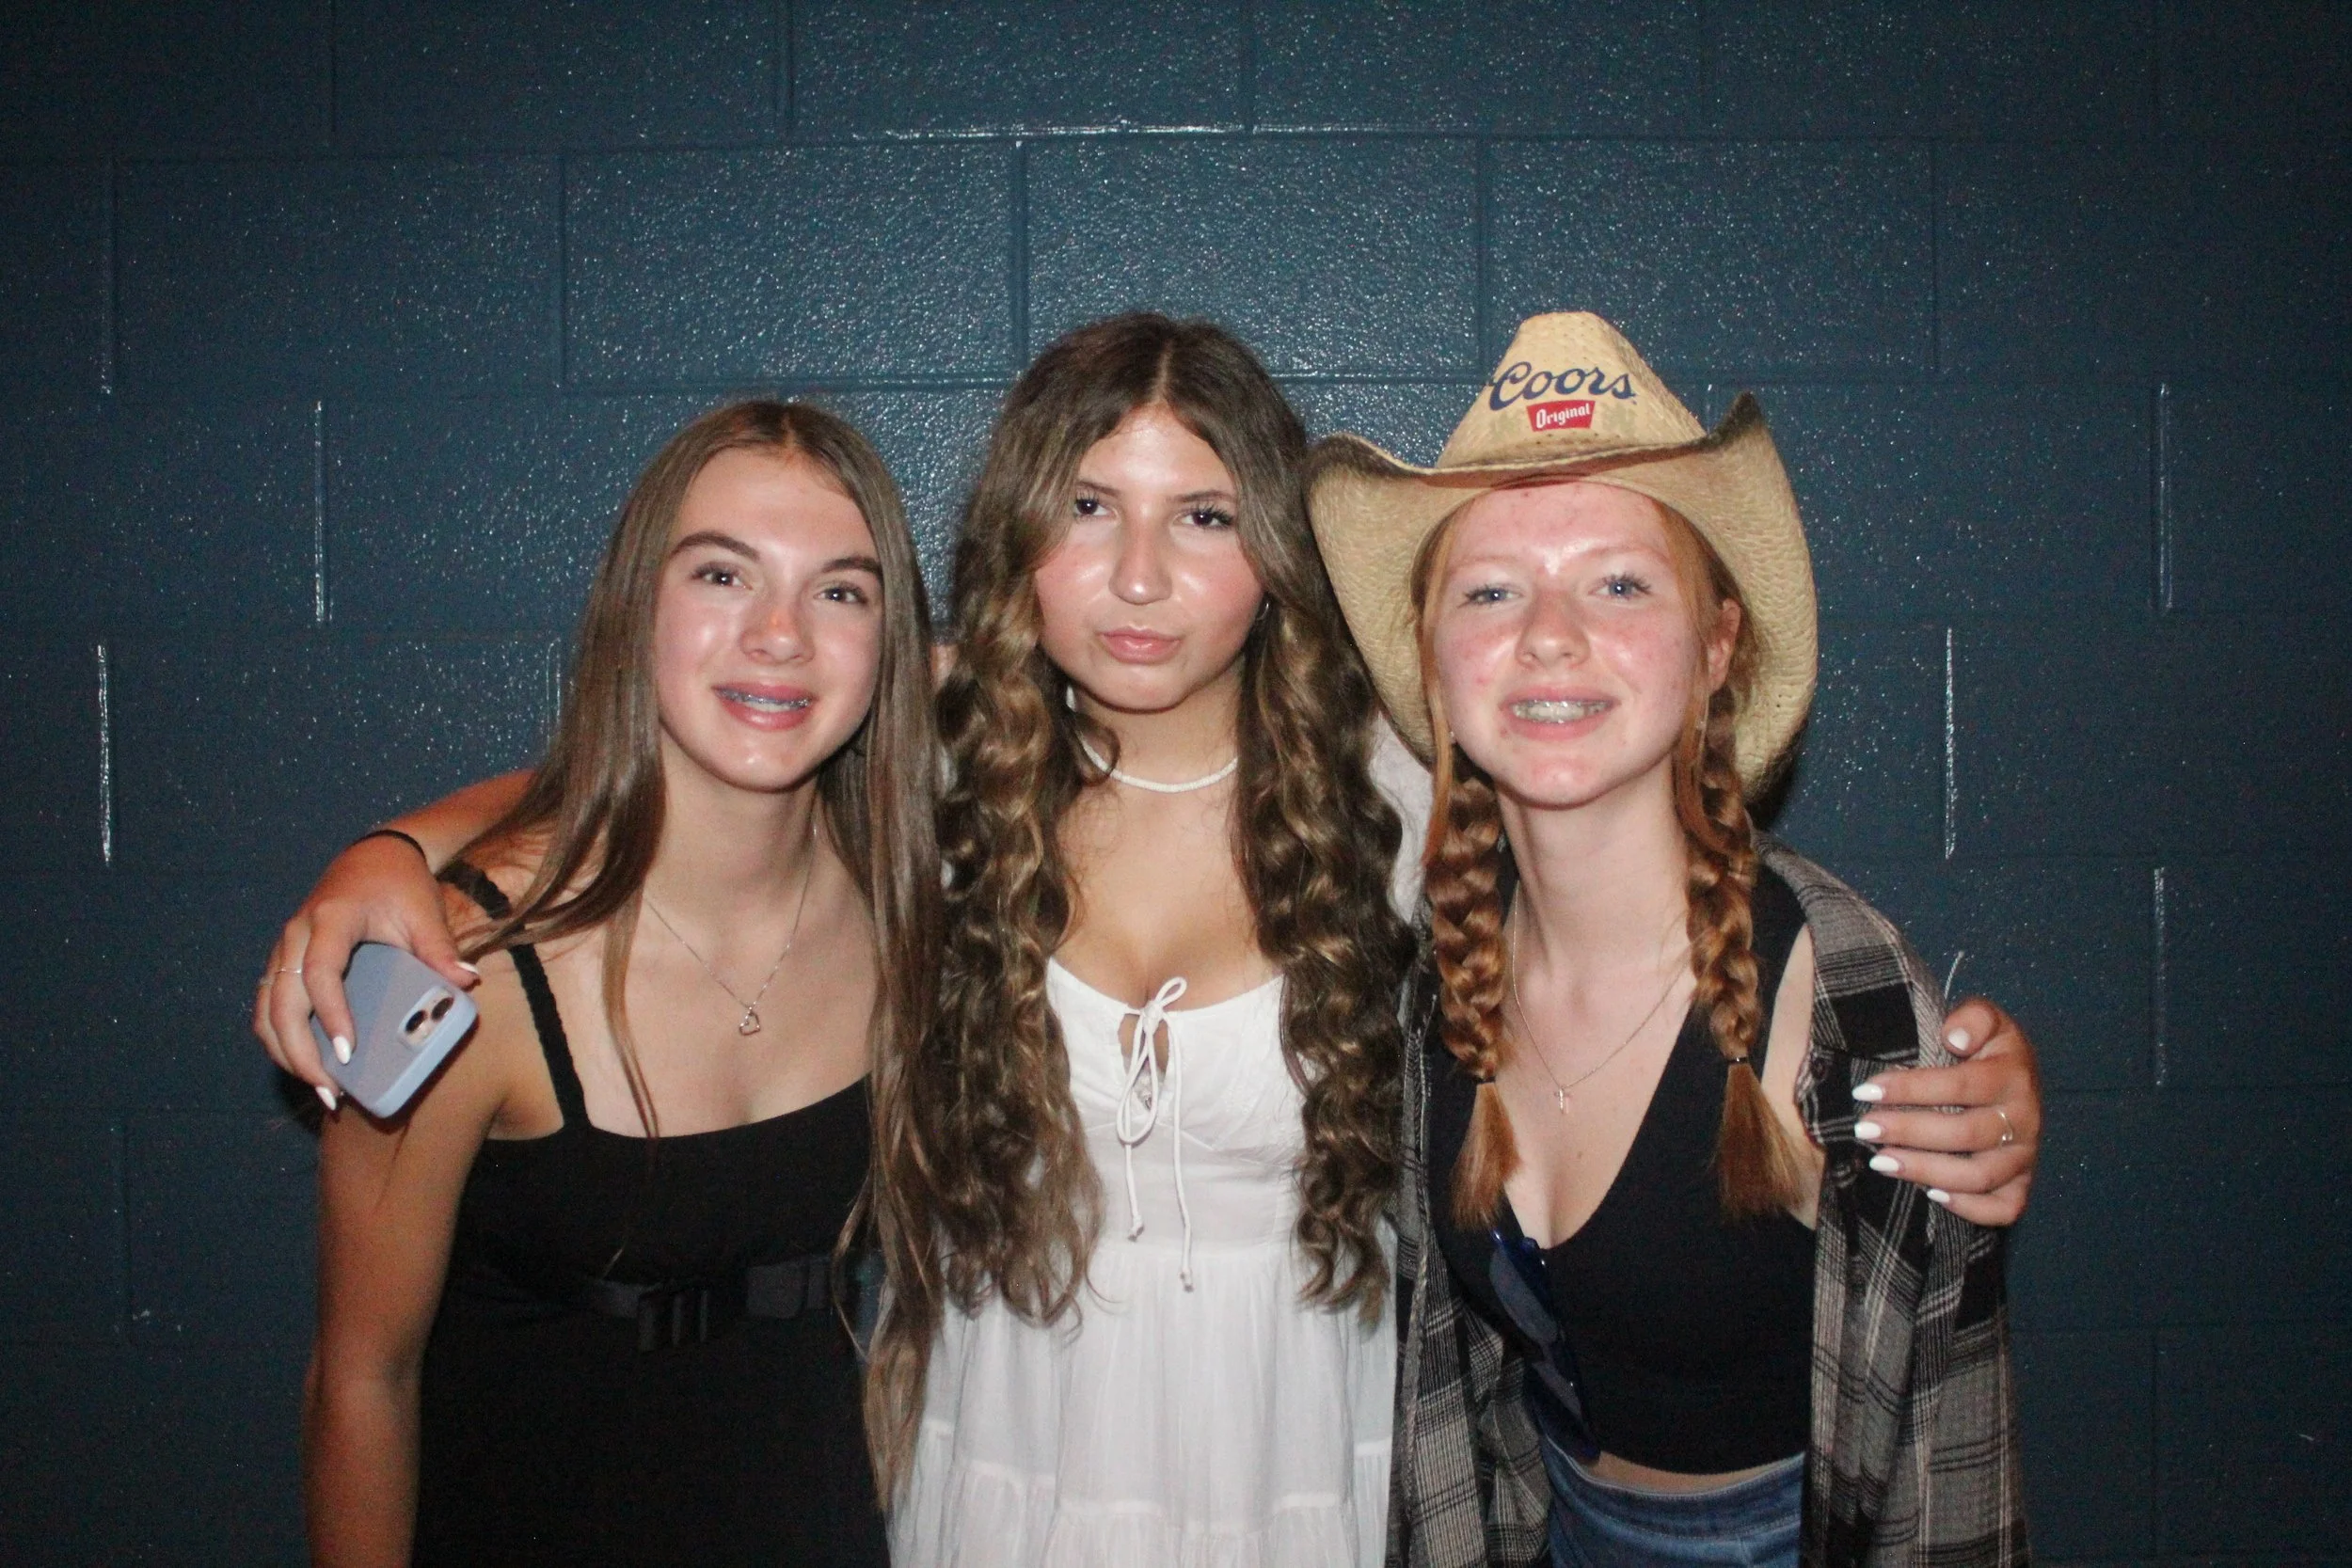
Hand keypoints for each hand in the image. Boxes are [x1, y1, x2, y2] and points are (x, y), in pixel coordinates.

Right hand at [253, 835, 475, 1105]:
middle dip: (300, 1052)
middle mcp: (297, 933)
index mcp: (331, 918)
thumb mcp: (425, 911)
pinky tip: (304, 1065)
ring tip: (318, 1087)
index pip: (321, 972)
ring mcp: (283, 947)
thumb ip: (441, 948)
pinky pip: (268, 1006)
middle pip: (281, 1001)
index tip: (347, 1053)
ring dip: (284, 1053)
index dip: (330, 1015)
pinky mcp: (282, 961)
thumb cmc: (401, 884)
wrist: (373, 856)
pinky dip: (279, 1039)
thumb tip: (464, 983)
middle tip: (329, 1090)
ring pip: (266, 1009)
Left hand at [1850, 997, 2040, 1226]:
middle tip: (1864, 1130)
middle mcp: (2026, 1119)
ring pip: (1978, 1176)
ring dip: (1925, 1171)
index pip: (1960, 1085)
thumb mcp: (1984, 1018)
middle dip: (1908, 1132)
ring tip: (1880, 1161)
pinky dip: (1969, 1208)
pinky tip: (1930, 1195)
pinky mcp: (2023, 1183)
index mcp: (2013, 1076)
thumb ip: (1973, 1017)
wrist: (2016, 1075)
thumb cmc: (1986, 1047)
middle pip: (1965, 1134)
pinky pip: (2004, 1208)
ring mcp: (2025, 1155)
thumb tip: (1955, 1037)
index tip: (1866, 1091)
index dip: (1911, 1089)